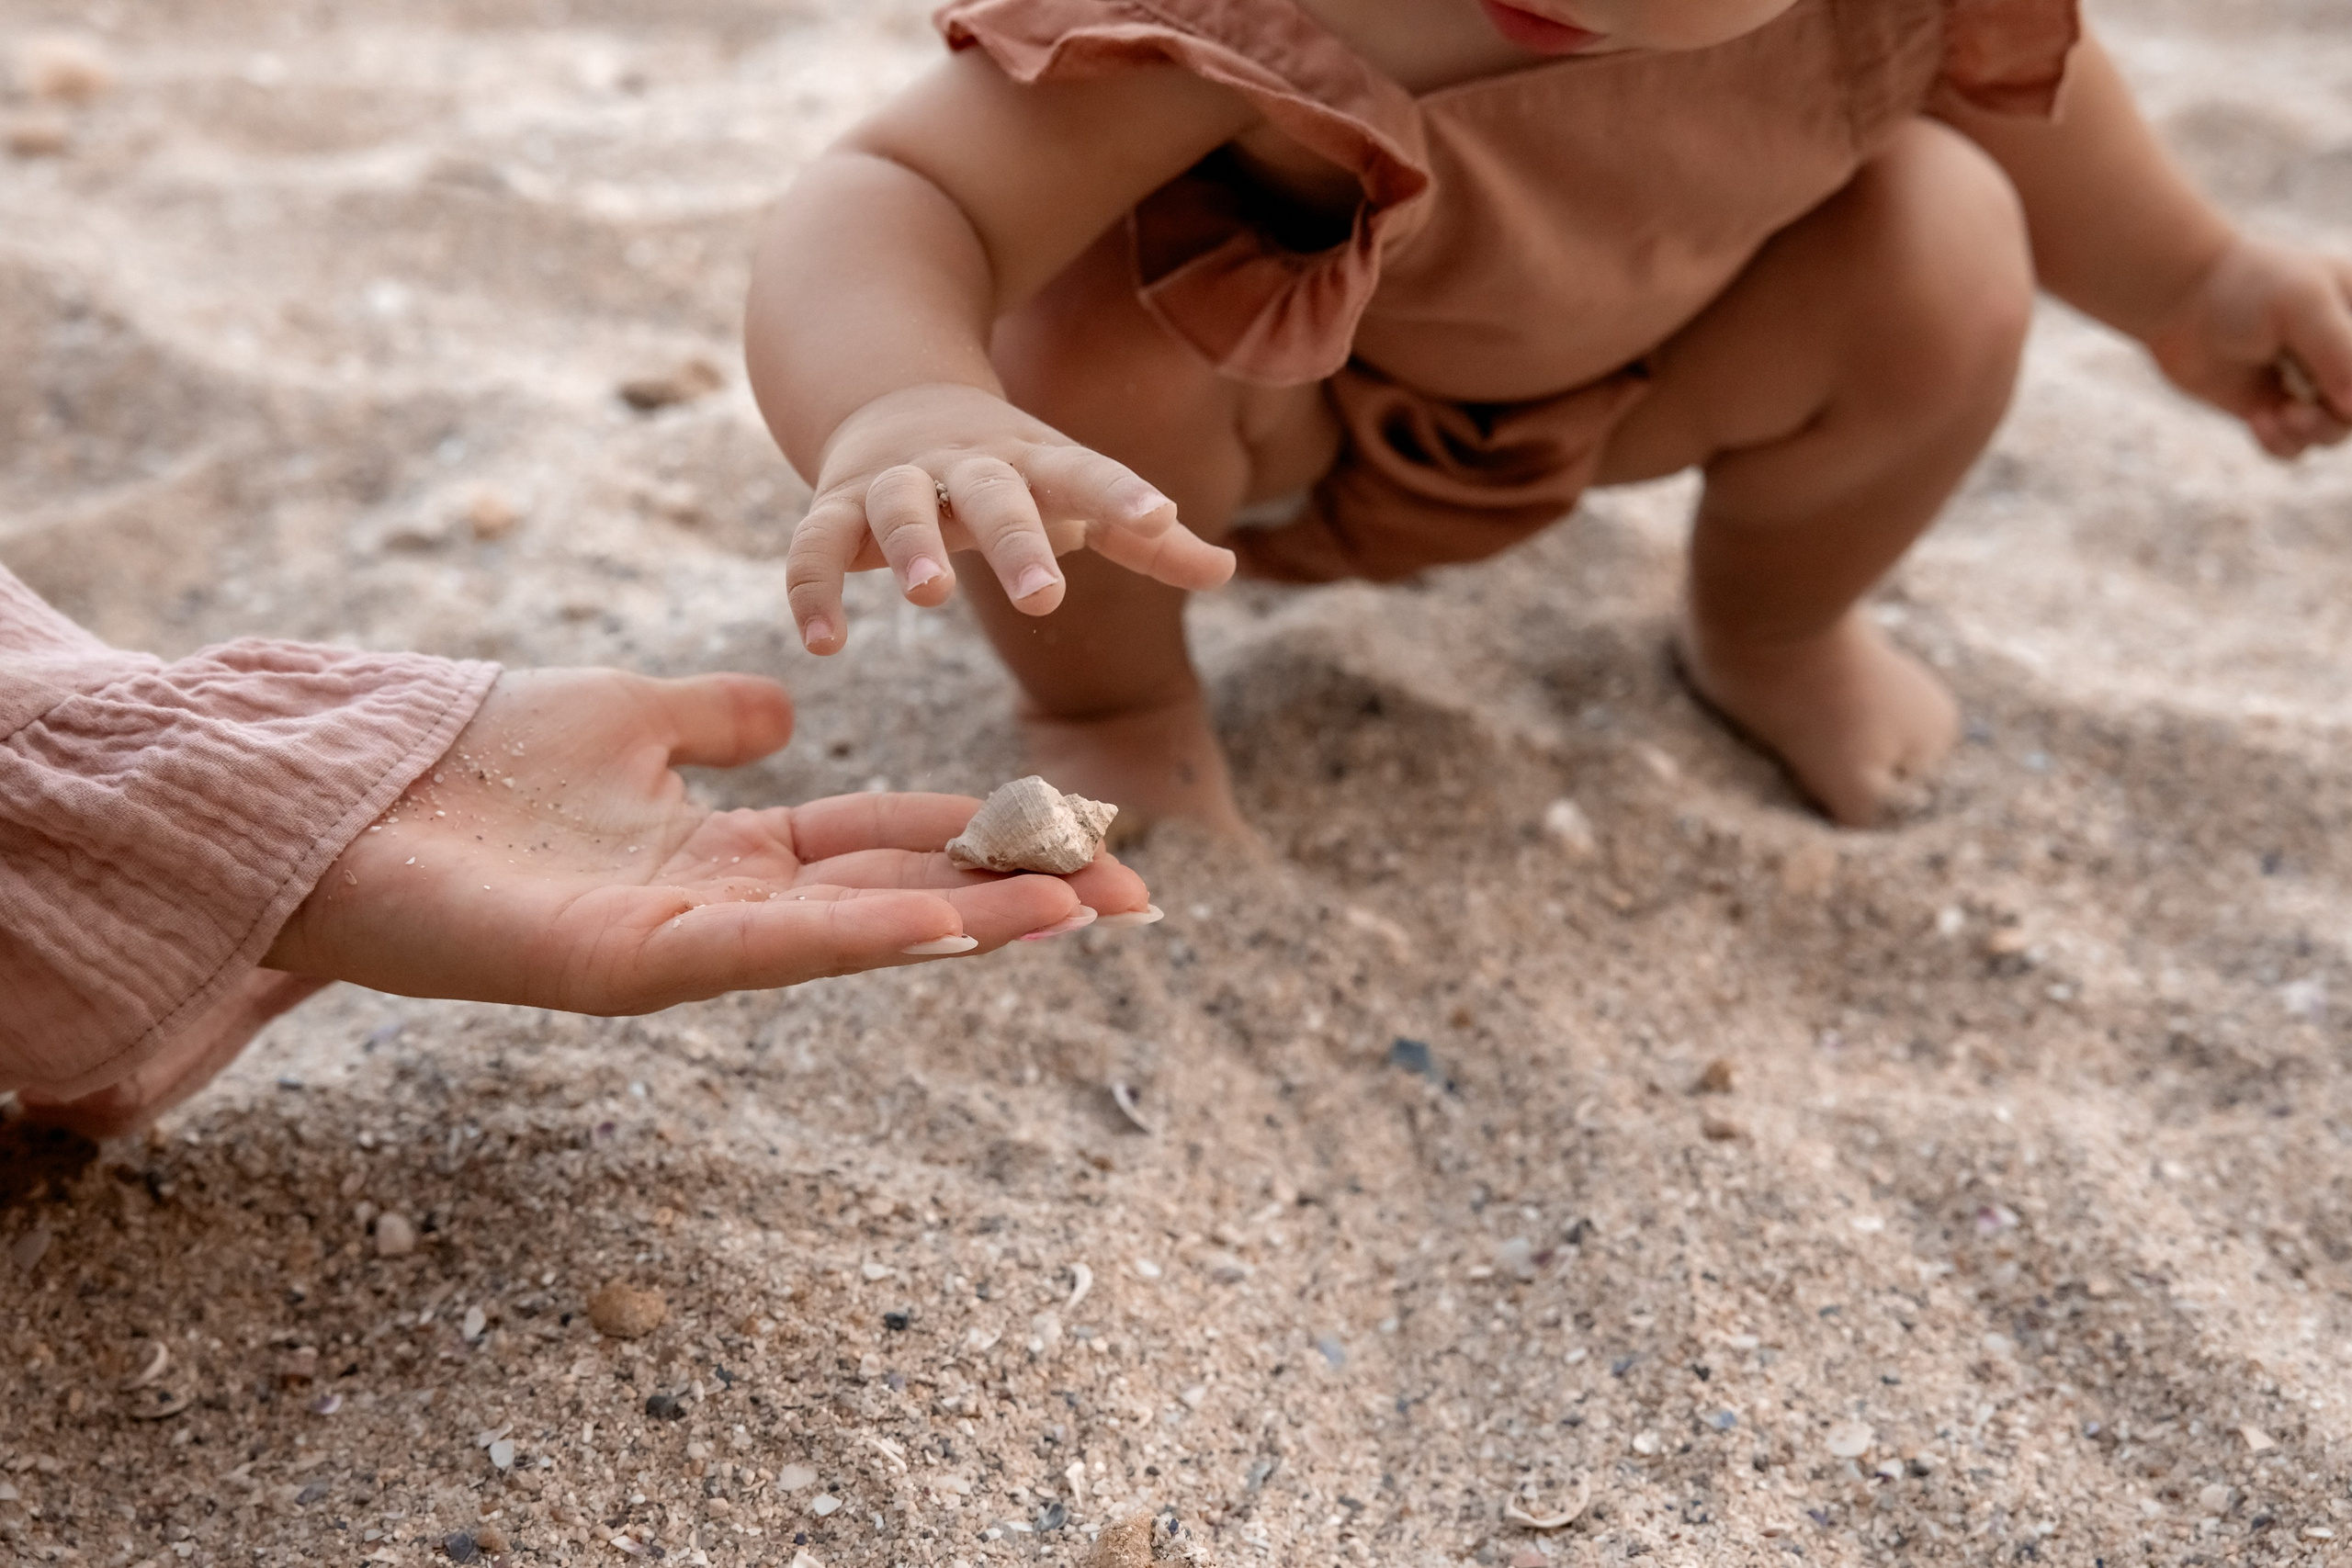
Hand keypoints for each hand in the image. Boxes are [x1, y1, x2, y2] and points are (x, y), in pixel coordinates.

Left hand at [263, 667, 1156, 1010]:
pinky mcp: (624, 965)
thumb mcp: (625, 713)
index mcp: (731, 853)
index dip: (983, 840)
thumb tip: (796, 711)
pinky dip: (855, 936)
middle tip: (1132, 898)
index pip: (886, 845)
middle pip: (897, 897)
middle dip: (1012, 899)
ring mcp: (681, 944)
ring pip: (851, 933)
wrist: (335, 796)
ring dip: (967, 925)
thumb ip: (715, 719)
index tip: (1081, 833)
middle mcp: (724, 906)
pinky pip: (760, 947)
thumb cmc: (467, 760)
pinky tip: (941, 920)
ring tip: (1072, 911)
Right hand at [785, 383, 1234, 653]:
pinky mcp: (834, 506)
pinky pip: (815, 545)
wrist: (892, 393)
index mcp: (1033, 462)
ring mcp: (895, 480)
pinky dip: (813, 589)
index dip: (1122, 494)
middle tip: (1045, 596)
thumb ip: (1148, 543)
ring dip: (910, 545)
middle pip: (993, 495)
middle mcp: (965, 466)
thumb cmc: (1008, 470)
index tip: (1161, 517)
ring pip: (898, 505)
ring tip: (927, 595)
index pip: (1086, 473)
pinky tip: (823, 644)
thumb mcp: (1073, 491)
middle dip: (1017, 541)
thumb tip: (1229, 571)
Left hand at [2147, 236, 2351, 457]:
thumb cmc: (2247, 289)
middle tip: (2301, 412)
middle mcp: (2343, 356)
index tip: (2337, 396)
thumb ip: (2341, 353)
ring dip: (2311, 433)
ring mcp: (2309, 385)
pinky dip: (2281, 443)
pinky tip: (2259, 419)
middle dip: (2338, 419)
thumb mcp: (2304, 307)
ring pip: (2333, 433)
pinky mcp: (2272, 408)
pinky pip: (2294, 447)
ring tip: (2281, 415)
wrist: (2180, 301)